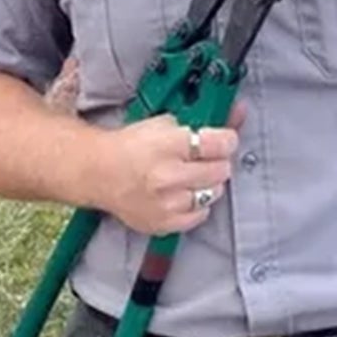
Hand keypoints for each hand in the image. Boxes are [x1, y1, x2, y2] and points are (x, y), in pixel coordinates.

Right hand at [98, 112, 238, 234]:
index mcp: (168, 145)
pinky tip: (184, 193)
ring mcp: (166, 203)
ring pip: (213, 194)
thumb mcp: (165, 123)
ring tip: (191, 176)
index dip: (228, 140)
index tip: (225, 141)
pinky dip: (197, 204)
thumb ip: (202, 121)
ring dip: (208, 184)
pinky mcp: (163, 223)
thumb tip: (237, 112)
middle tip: (206, 158)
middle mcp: (168, 176)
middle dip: (218, 162)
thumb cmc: (130, 146)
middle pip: (220, 171)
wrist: (98, 172)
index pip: (220, 144)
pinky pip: (199, 216)